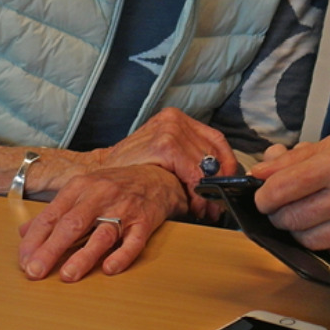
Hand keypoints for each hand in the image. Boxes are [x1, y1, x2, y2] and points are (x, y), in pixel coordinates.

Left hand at [17, 164, 185, 281]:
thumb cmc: (113, 186)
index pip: (51, 215)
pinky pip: (134, 241)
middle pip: (72, 224)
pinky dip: (122, 255)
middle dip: (51, 249)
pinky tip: (109, 269)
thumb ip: (54, 211)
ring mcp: (124, 209)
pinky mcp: (144, 222)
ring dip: (84, 256)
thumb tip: (24, 233)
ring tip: (67, 275)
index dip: (35, 239)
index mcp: (80, 187)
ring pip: (102, 234)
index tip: (24, 261)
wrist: (155, 176)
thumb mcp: (81, 190)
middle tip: (35, 272)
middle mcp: (100, 196)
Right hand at [99, 107, 235, 216]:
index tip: (227, 186)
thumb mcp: (161, 155)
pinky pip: (193, 173)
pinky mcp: (164, 145)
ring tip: (205, 210)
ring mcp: (170, 129)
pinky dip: (197, 193)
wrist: (101, 174)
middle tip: (216, 206)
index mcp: (176, 118)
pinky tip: (194, 207)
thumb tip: (219, 178)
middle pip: (213, 153)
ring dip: (208, 192)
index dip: (227, 165)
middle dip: (218, 183)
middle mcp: (174, 119)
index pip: (215, 140)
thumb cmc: (131, 169)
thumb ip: (186, 158)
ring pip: (205, 165)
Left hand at [251, 131, 329, 261]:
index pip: (280, 189)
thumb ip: (297, 158)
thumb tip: (262, 171)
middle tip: (284, 208)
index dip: (264, 197)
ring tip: (309, 217)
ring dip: (301, 232)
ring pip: (310, 241)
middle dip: (280, 215)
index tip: (264, 198)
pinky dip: (329, 245)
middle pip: (291, 218)